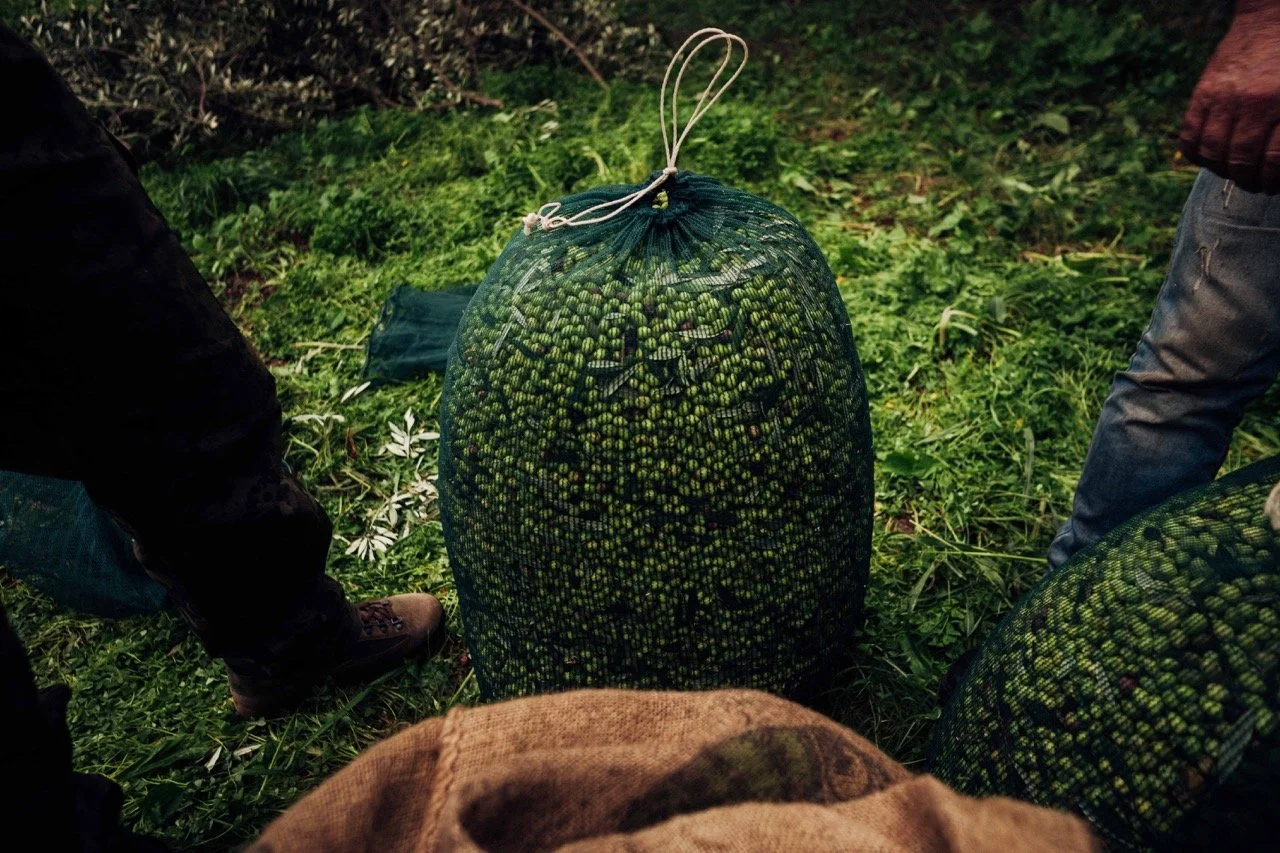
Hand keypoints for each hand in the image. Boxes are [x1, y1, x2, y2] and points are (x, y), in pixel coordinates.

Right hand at [1179, 1, 1279, 192]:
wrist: (1274, 16)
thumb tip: (1278, 163)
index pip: (1272, 161)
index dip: (1272, 180)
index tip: (1273, 184)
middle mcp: (1252, 103)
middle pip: (1241, 161)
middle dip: (1249, 180)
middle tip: (1256, 184)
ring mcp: (1223, 98)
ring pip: (1212, 153)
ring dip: (1222, 171)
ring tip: (1234, 173)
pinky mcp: (1203, 92)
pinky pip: (1189, 136)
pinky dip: (1197, 155)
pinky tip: (1210, 159)